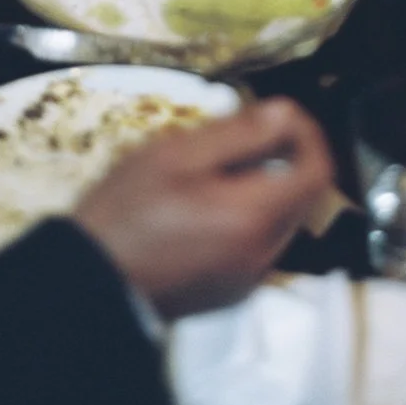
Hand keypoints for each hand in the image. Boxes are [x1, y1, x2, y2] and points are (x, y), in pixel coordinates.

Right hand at [73, 98, 334, 319]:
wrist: (87, 283)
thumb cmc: (126, 213)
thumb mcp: (177, 154)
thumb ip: (239, 133)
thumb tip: (285, 112)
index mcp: (254, 217)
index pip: (317, 171)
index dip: (307, 134)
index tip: (279, 115)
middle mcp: (261, 255)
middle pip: (300, 195)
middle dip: (279, 157)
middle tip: (233, 136)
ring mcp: (245, 279)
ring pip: (277, 219)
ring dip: (260, 186)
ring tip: (208, 168)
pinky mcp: (226, 292)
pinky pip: (254, 245)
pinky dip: (243, 216)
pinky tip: (200, 205)